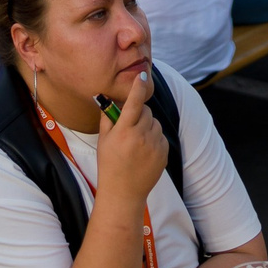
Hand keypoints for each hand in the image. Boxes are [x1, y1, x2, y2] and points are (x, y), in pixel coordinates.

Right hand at [94, 66, 170, 204]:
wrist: (124, 192)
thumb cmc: (109, 164)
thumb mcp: (104, 140)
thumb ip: (108, 117)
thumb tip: (110, 98)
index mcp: (124, 131)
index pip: (133, 102)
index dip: (138, 87)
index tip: (142, 75)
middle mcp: (141, 136)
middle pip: (146, 111)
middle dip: (139, 113)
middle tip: (130, 125)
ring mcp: (154, 145)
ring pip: (155, 123)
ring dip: (147, 125)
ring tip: (136, 141)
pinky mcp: (163, 153)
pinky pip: (161, 135)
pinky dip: (154, 137)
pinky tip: (144, 150)